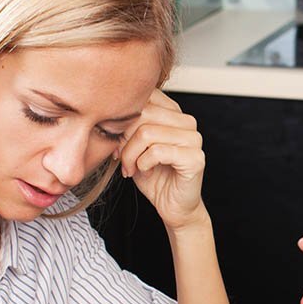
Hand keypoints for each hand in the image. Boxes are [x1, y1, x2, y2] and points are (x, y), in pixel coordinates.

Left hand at [118, 91, 207, 229]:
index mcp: (174, 113)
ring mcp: (194, 139)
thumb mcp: (133, 145)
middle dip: (124, 138)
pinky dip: (142, 164)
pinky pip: (157, 152)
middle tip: (120, 157)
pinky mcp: (196, 158)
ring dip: (130, 155)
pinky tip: (144, 172)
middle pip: (143, 114)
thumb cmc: (153, 175)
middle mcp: (187, 122)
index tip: (115, 140)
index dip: (122, 118)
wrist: (172, 206)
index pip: (144, 97)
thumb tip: (106, 113)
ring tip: (130, 168)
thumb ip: (127, 125)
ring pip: (147, 133)